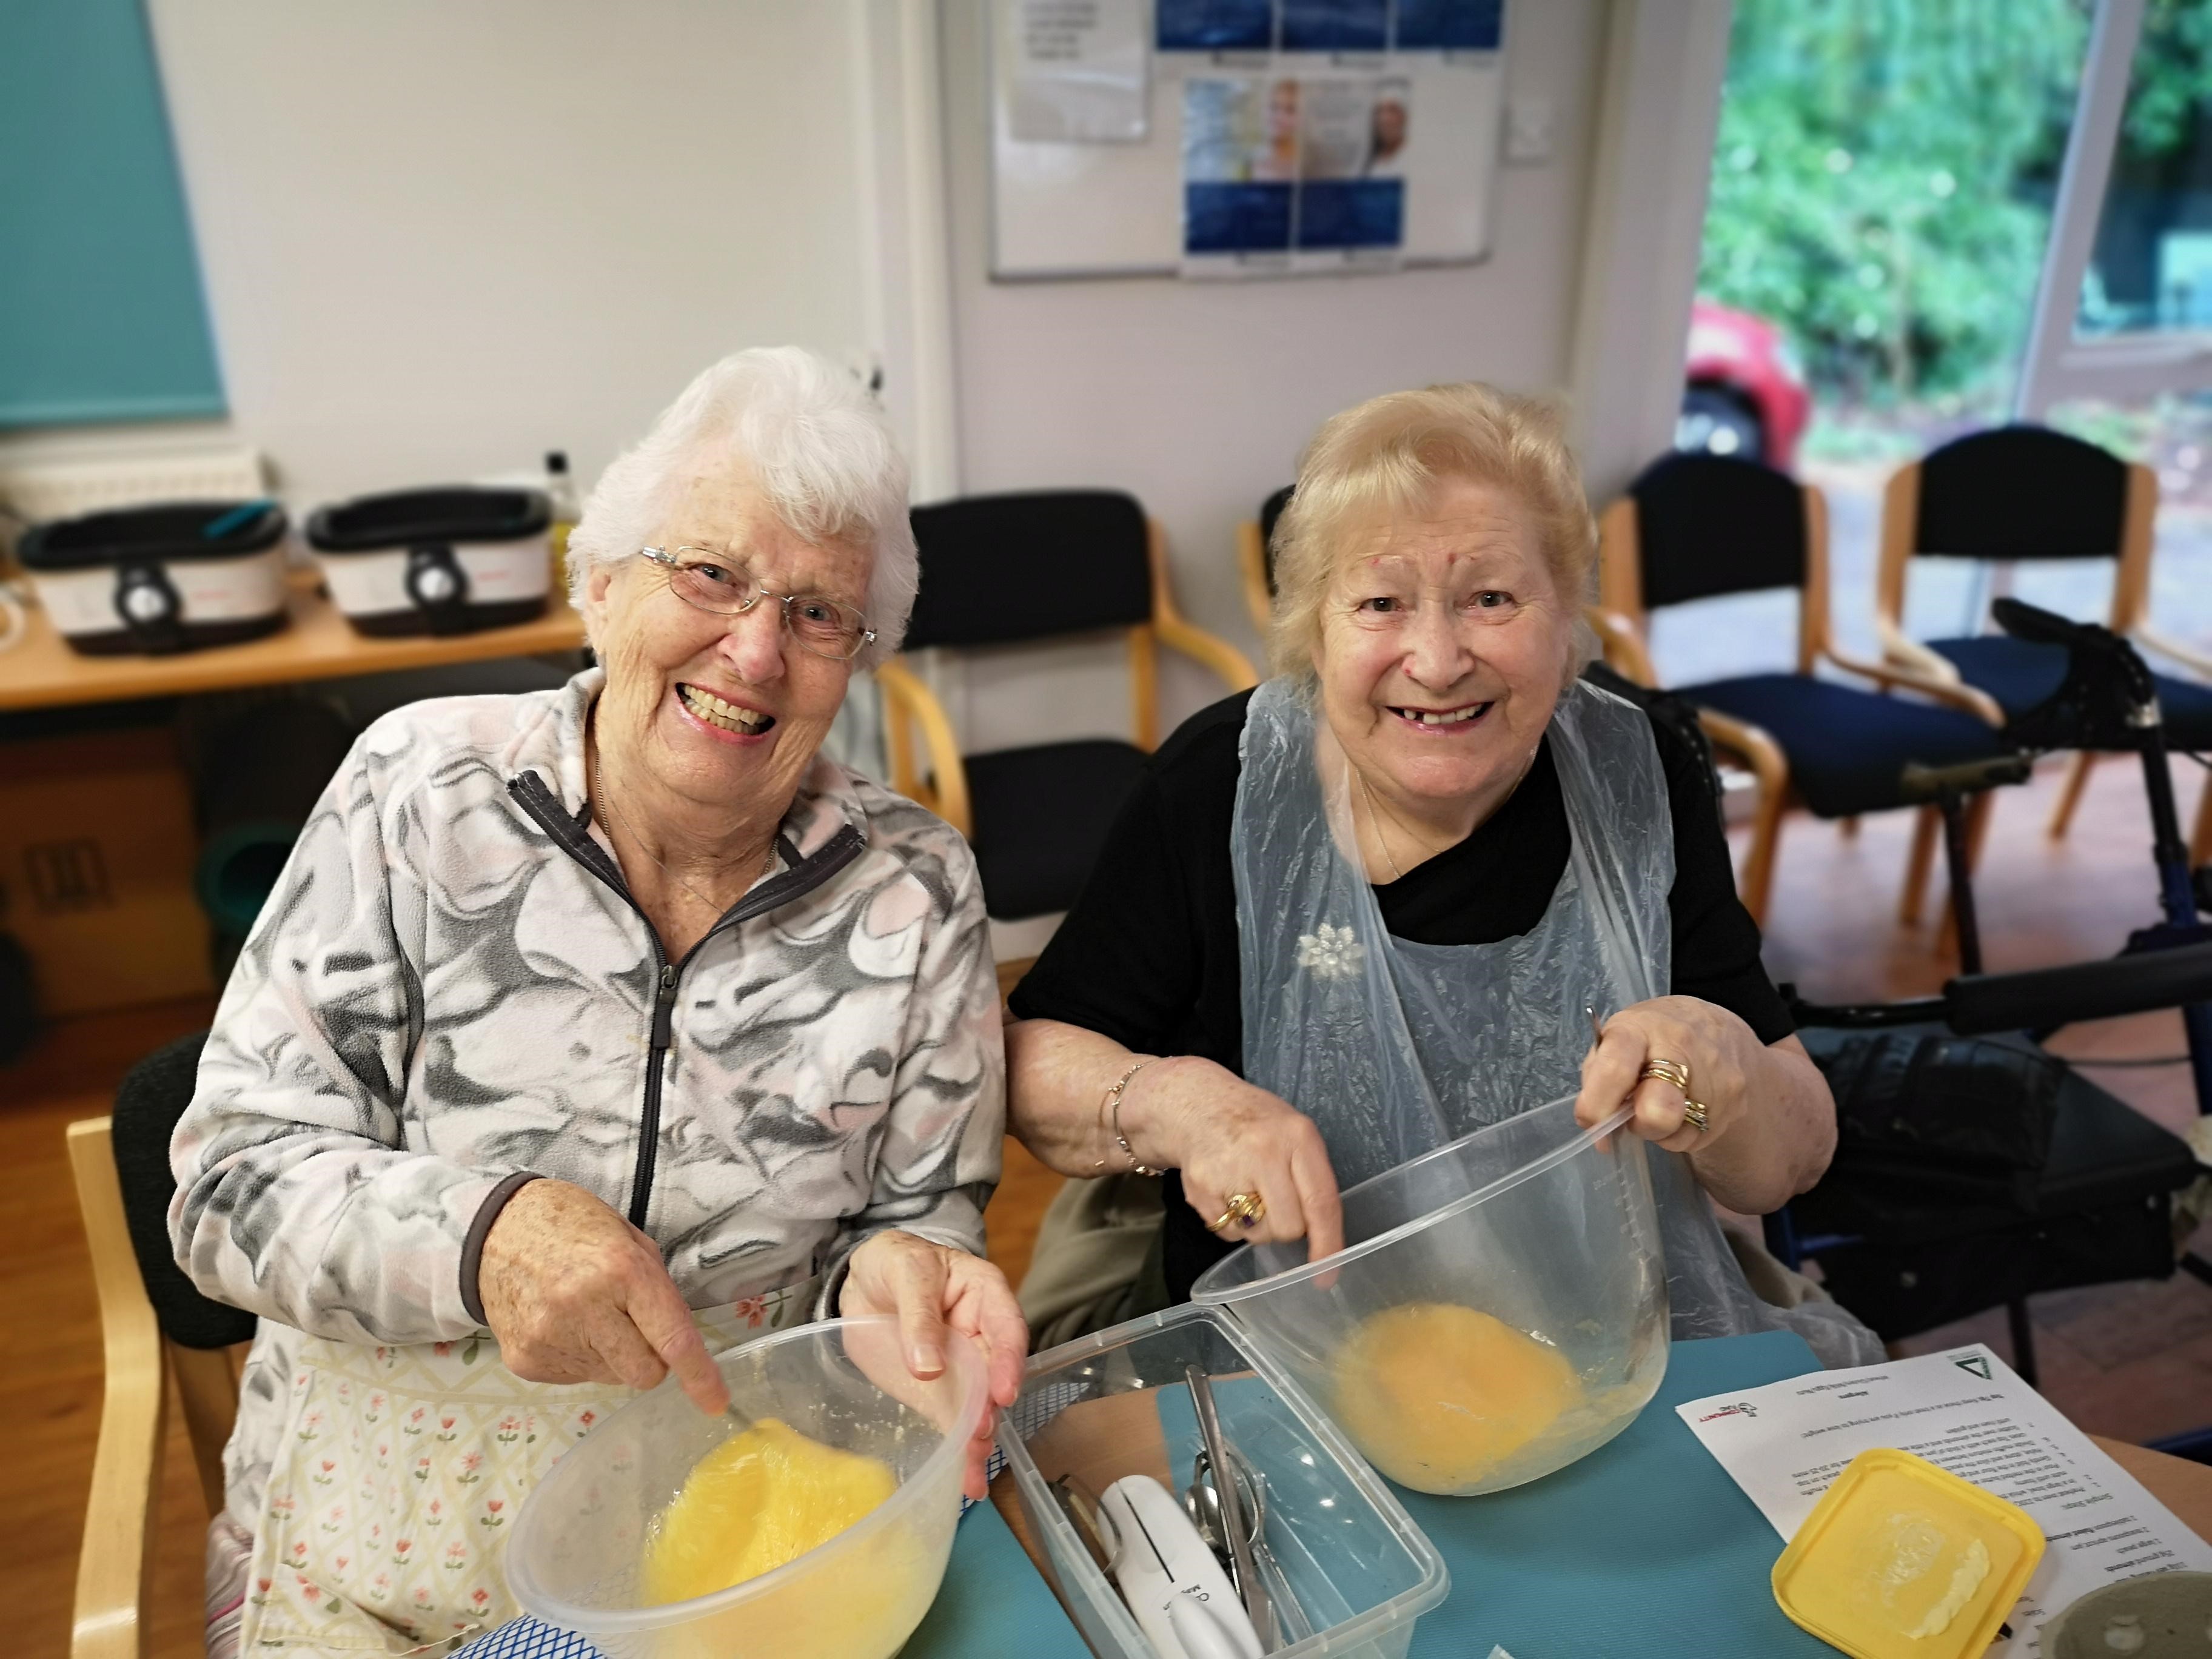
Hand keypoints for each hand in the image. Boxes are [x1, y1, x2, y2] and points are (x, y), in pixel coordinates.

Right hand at [477, 1178, 728, 1414]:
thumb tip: (678, 1345)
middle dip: (652, 1359)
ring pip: (611, 1377)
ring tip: (588, 1313)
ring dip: (613, 1354)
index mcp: (621, 1271)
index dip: (699, 1374)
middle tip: (635, 1326)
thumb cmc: (573, 1227)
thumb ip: (657, 1291)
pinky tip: (563, 1323)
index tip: (715, 1402)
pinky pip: (577, 1376)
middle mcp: (584, 1309)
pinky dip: (580, 1356)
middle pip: (643, 1373)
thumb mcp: (629, 1240)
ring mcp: (550, 1340)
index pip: (671, 1339)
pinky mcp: (525, 1362)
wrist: (494, 1230)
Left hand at [839, 1230, 1027, 1499]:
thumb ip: (919, 1316)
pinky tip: (963, 1480)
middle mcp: (981, 1336)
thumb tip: (929, 1368)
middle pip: (996, 1376)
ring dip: (978, 1439)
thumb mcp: (906, 1272)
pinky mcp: (939, 1392)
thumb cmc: (895, 1262)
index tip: (1003, 1392)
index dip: (1008, 1361)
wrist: (864, 1280)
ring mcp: (962, 1368)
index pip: (1007, 1328)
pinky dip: (958, 1451)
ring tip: (972, 1472)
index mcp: (984, 1296)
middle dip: (991, 1409)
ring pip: (979, 1406)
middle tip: (979, 1434)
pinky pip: (953, 1421)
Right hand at [1128, 1056, 1345, 1262]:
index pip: (1321, 1202)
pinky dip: (1231, 1224)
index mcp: (1297, 1136)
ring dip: (1258, 1226)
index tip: (1328, 1274)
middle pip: (1289, 1227)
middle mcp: (1264, 1152)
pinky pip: (1227, 1234)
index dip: (1328, 1244)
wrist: (1196, 1103)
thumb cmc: (1254, 1122)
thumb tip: (1325, 1235)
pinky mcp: (1200, 1189)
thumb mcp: (1294, 1131)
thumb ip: (1312, 1175)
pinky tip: (1227, 1192)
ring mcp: (1229, 1171)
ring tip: (1248, 1191)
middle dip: (1286, 1226)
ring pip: (1258, 1235)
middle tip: (1276, 1201)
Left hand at [1577, 995, 1759, 1154]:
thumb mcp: (1617, 1040)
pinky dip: (1681, 1131)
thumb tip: (1597, 1132)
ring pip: (1676, 1135)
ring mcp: (1717, 1076)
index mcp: (1642, 1028)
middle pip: (1658, 1111)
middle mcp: (1684, 1048)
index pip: (1616, 1069)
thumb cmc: (1653, 1037)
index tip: (1591, 1119)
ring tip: (1660, 1101)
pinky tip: (1682, 1105)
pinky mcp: (1737, 1102)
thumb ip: (1597, 1079)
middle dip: (1638, 1123)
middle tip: (1633, 1112)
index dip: (1598, 1104)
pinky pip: (1696, 1139)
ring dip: (1660, 1130)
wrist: (1718, 1028)